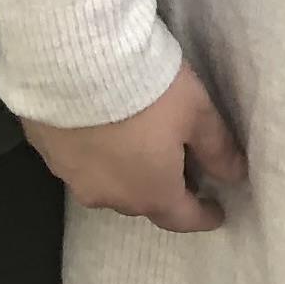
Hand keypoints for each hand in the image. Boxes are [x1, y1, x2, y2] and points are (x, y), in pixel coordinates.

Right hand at [27, 66, 247, 234]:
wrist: (75, 64)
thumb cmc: (148, 91)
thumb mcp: (196, 113)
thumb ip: (217, 148)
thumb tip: (236, 175)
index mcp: (152, 193)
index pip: (182, 218)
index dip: (203, 217)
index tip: (216, 213)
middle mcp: (111, 197)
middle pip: (144, 201)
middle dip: (163, 190)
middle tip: (180, 170)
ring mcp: (74, 180)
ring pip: (109, 184)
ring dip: (127, 173)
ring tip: (139, 149)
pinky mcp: (48, 155)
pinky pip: (80, 163)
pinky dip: (97, 154)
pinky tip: (101, 132)